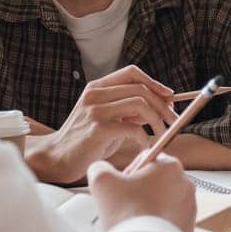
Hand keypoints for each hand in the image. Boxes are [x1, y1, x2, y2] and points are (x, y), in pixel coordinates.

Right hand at [24, 66, 175, 183]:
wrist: (57, 159)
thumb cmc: (85, 141)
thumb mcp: (107, 119)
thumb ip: (128, 111)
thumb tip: (160, 106)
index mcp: (97, 88)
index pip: (131, 73)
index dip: (154, 82)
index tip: (169, 96)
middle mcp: (96, 95)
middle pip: (140, 89)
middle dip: (163, 104)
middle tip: (173, 119)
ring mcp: (96, 111)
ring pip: (140, 104)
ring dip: (157, 120)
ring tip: (162, 134)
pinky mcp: (98, 129)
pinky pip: (133, 129)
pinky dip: (145, 138)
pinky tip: (144, 147)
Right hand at [88, 154, 196, 231]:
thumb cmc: (128, 213)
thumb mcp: (101, 181)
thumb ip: (100, 168)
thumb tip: (100, 169)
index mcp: (170, 165)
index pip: (147, 159)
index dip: (129, 171)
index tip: (122, 185)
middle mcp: (185, 184)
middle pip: (156, 181)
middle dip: (140, 190)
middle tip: (124, 204)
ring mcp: (189, 206)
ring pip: (163, 201)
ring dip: (149, 207)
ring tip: (133, 219)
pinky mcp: (189, 226)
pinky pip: (169, 220)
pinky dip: (157, 223)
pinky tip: (143, 230)